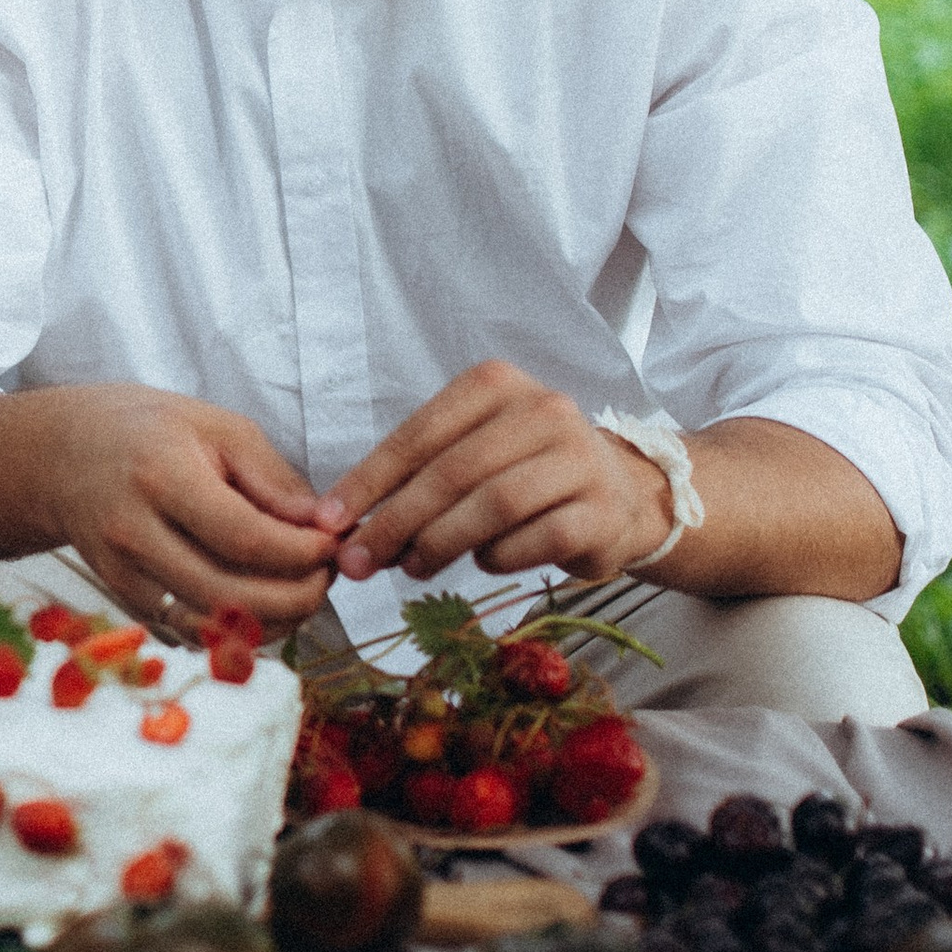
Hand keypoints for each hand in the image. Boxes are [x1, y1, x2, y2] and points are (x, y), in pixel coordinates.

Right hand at [45, 385, 339, 633]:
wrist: (60, 455)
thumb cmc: (148, 431)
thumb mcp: (214, 425)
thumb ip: (271, 476)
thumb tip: (320, 525)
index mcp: (161, 476)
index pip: (245, 538)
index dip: (301, 553)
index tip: (333, 544)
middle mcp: (134, 532)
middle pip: (230, 596)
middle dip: (297, 598)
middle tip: (328, 577)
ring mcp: (122, 573)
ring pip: (211, 626)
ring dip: (273, 622)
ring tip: (302, 591)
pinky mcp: (122, 598)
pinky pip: (190, 631)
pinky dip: (237, 628)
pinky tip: (263, 603)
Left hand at [321, 362, 674, 586]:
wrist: (621, 495)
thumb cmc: (525, 473)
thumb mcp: (468, 456)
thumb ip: (414, 482)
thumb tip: (348, 531)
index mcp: (497, 384)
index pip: (419, 433)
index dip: (369, 480)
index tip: (330, 521)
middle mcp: (543, 409)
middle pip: (453, 471)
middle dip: (397, 521)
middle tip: (360, 561)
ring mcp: (580, 457)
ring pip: (495, 504)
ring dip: (442, 543)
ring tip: (413, 567)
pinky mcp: (603, 509)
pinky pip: (538, 539)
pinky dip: (499, 557)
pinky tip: (485, 562)